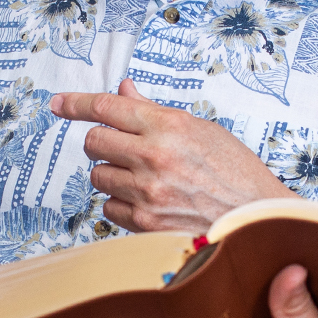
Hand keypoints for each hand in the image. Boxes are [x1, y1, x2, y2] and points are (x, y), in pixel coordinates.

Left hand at [48, 78, 295, 232]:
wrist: (258, 221)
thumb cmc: (237, 175)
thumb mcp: (201, 130)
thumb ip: (155, 113)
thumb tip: (124, 92)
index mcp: (169, 126)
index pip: (107, 106)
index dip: (76, 103)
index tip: (59, 103)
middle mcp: (153, 157)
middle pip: (94, 142)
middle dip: (102, 142)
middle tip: (122, 148)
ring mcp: (147, 192)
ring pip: (99, 176)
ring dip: (114, 175)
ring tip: (146, 178)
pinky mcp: (144, 224)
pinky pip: (109, 208)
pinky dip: (121, 204)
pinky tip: (148, 202)